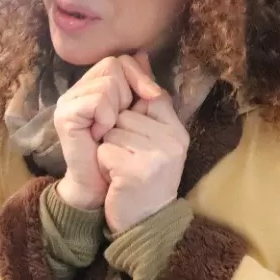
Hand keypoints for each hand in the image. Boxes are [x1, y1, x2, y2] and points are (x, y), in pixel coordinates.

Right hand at [52, 56, 162, 209]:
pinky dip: (106, 116)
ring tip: (109, 129)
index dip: (139, 75)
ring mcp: (68, 101)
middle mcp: (78, 90)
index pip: (119, 61)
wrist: (99, 186)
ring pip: (106, 82)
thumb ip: (139, 88)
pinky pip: (97, 100)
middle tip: (122, 118)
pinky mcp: (65, 115)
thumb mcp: (136, 116)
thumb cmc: (119, 154)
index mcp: (94, 87)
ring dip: (117, 107)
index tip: (152, 96)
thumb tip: (144, 55)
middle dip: (128, 90)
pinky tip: (101, 133)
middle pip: (112, 64)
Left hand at [97, 53, 189, 232]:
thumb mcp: (148, 137)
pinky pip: (105, 149)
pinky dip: (103, 163)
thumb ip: (145, 100)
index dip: (128, 109)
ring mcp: (157, 155)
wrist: (141, 224)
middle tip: (124, 159)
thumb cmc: (139, 177)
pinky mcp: (137, 171)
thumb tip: (138, 55)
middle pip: (124, 113)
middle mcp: (173, 140)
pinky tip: (114, 178)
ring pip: (112, 130)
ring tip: (120, 168)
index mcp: (177, 130)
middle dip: (114, 133)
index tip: (125, 131)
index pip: (150, 94)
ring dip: (107, 148)